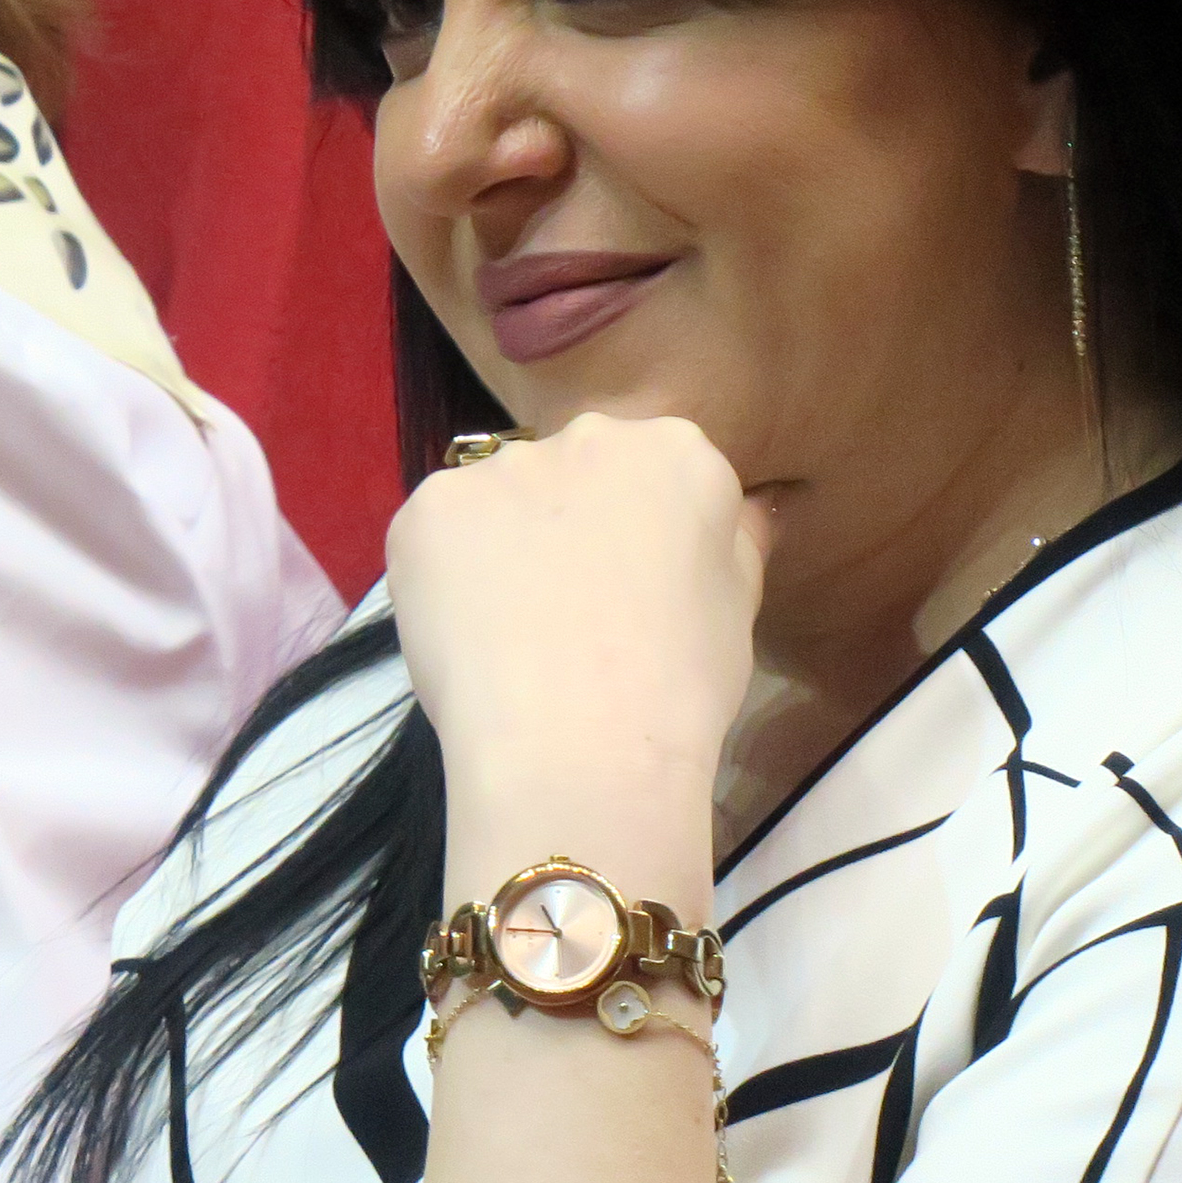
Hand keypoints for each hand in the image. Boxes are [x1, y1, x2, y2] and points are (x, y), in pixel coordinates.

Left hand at [385, 413, 767, 902]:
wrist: (579, 745)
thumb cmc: (681, 687)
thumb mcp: (739, 609)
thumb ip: (738, 542)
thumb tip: (755, 507)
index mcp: (677, 452)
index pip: (657, 477)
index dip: (641, 543)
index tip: (636, 599)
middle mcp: (586, 437)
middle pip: (574, 475)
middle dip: (569, 528)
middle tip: (572, 618)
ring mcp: (498, 469)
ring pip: (499, 504)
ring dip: (503, 551)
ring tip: (514, 638)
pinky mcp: (426, 509)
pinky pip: (436, 538)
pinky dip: (444, 580)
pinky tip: (467, 638)